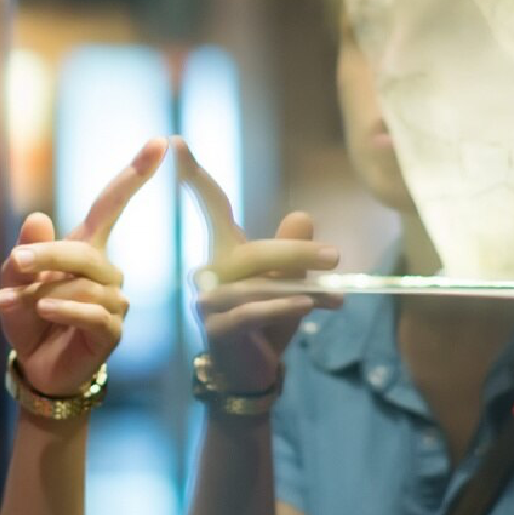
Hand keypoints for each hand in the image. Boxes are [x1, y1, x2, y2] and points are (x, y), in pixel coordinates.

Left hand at [0, 139, 167, 398]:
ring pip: (85, 284)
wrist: (37, 368)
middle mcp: (107, 271)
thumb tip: (36, 217)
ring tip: (21, 304)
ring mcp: (114, 301)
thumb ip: (24, 253)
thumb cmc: (29, 319)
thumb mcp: (13, 283)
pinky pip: (95, 313)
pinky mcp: (113, 331)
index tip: (161, 142)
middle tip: (17, 261)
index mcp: (86, 249)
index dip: (135, 173)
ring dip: (46, 292)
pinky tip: (46, 311)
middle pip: (85, 250)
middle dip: (49, 254)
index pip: (112, 204)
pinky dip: (66, 309)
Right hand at [174, 137, 339, 392]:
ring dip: (302, 287)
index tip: (177, 141)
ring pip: (258, 283)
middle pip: (254, 249)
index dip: (193, 175)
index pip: (212, 207)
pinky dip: (284, 308)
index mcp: (224, 252)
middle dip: (298, 252)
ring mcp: (208, 301)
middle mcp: (209, 271)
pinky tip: (309, 307)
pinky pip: (253, 311)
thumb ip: (294, 250)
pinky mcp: (216, 328)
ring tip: (336, 296)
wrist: (252, 373)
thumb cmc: (268, 323)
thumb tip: (303, 215)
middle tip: (336, 257)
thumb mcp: (289, 282)